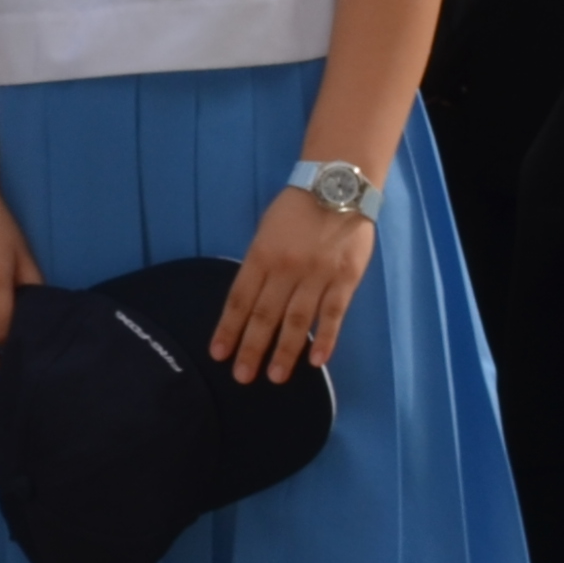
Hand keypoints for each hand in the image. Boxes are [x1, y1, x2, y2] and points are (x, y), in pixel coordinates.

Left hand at [214, 185, 378, 383]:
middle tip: (242, 377)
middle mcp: (285, 269)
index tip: (218, 354)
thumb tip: (248, 301)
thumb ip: (259, 265)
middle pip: (264, 315)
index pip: (239, 299)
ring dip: (284, 351)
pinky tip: (316, 361)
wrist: (338, 185)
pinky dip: (325, 339)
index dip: (228, 328)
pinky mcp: (345, 279)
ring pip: (297, 320)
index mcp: (261, 255)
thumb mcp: (265, 231)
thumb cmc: (296, 209)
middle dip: (251, 348)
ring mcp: (317, 275)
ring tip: (275, 377)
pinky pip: (333, 314)